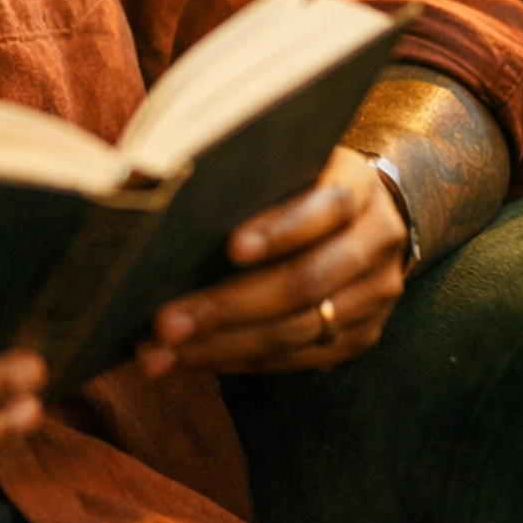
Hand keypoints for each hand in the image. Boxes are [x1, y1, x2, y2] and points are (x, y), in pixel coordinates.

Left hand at [135, 145, 408, 377]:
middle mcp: (377, 240)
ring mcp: (375, 294)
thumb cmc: (296, 179)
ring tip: (161, 354)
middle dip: (228, 306)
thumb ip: (237, 173)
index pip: (327, 206)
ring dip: (222, 346)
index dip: (281, 229)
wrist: (364, 213)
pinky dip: (239, 361)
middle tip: (165, 323)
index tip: (231, 248)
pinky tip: (191, 361)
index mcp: (358, 184)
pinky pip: (297, 358)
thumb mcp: (282, 161)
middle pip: (305, 281)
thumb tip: (146, 182)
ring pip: (297, 329)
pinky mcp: (361, 335)